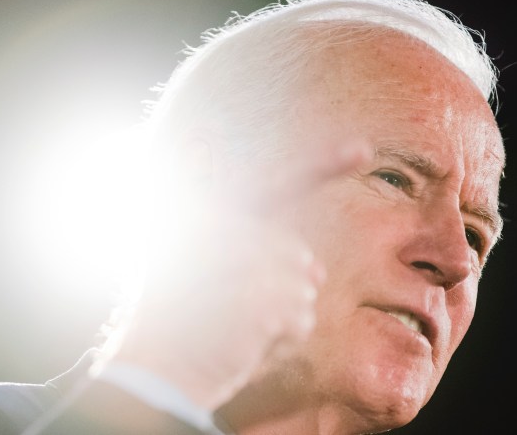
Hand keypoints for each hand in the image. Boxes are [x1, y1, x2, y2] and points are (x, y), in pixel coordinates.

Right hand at [104, 137, 370, 410]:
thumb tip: (316, 274)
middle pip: (293, 253)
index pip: (275, 184)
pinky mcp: (255, 296)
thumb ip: (267, 261)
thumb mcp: (216, 276)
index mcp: (208, 216)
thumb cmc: (185, 320)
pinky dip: (284, 336)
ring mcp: (237, 260)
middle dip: (285, 284)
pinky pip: (300, 316)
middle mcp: (222, 229)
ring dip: (282, 313)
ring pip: (302, 286)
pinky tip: (247, 342)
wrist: (154, 369)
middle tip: (245, 311)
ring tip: (238, 326)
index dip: (321, 163)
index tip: (362, 148)